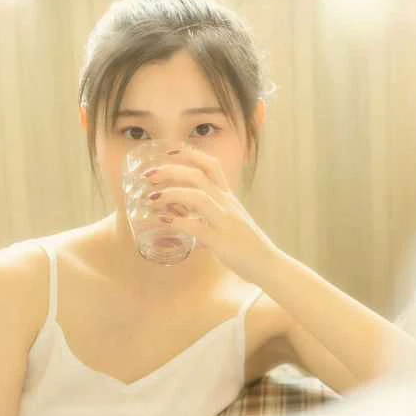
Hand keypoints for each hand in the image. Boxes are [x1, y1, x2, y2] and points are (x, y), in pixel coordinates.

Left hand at [140, 145, 277, 281]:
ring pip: (198, 196)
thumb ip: (202, 219)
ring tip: (152, 198)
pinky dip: (178, 223)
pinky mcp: (222, 241)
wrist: (267, 264)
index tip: (167, 151)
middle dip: (171, 171)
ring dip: (172, 194)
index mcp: (228, 197)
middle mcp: (227, 204)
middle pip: (198, 175)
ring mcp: (225, 221)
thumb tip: (177, 220)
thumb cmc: (246, 246)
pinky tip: (164, 222)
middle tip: (148, 175)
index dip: (188, 154)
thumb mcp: (226, 224)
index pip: (210, 165)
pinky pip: (197, 227)